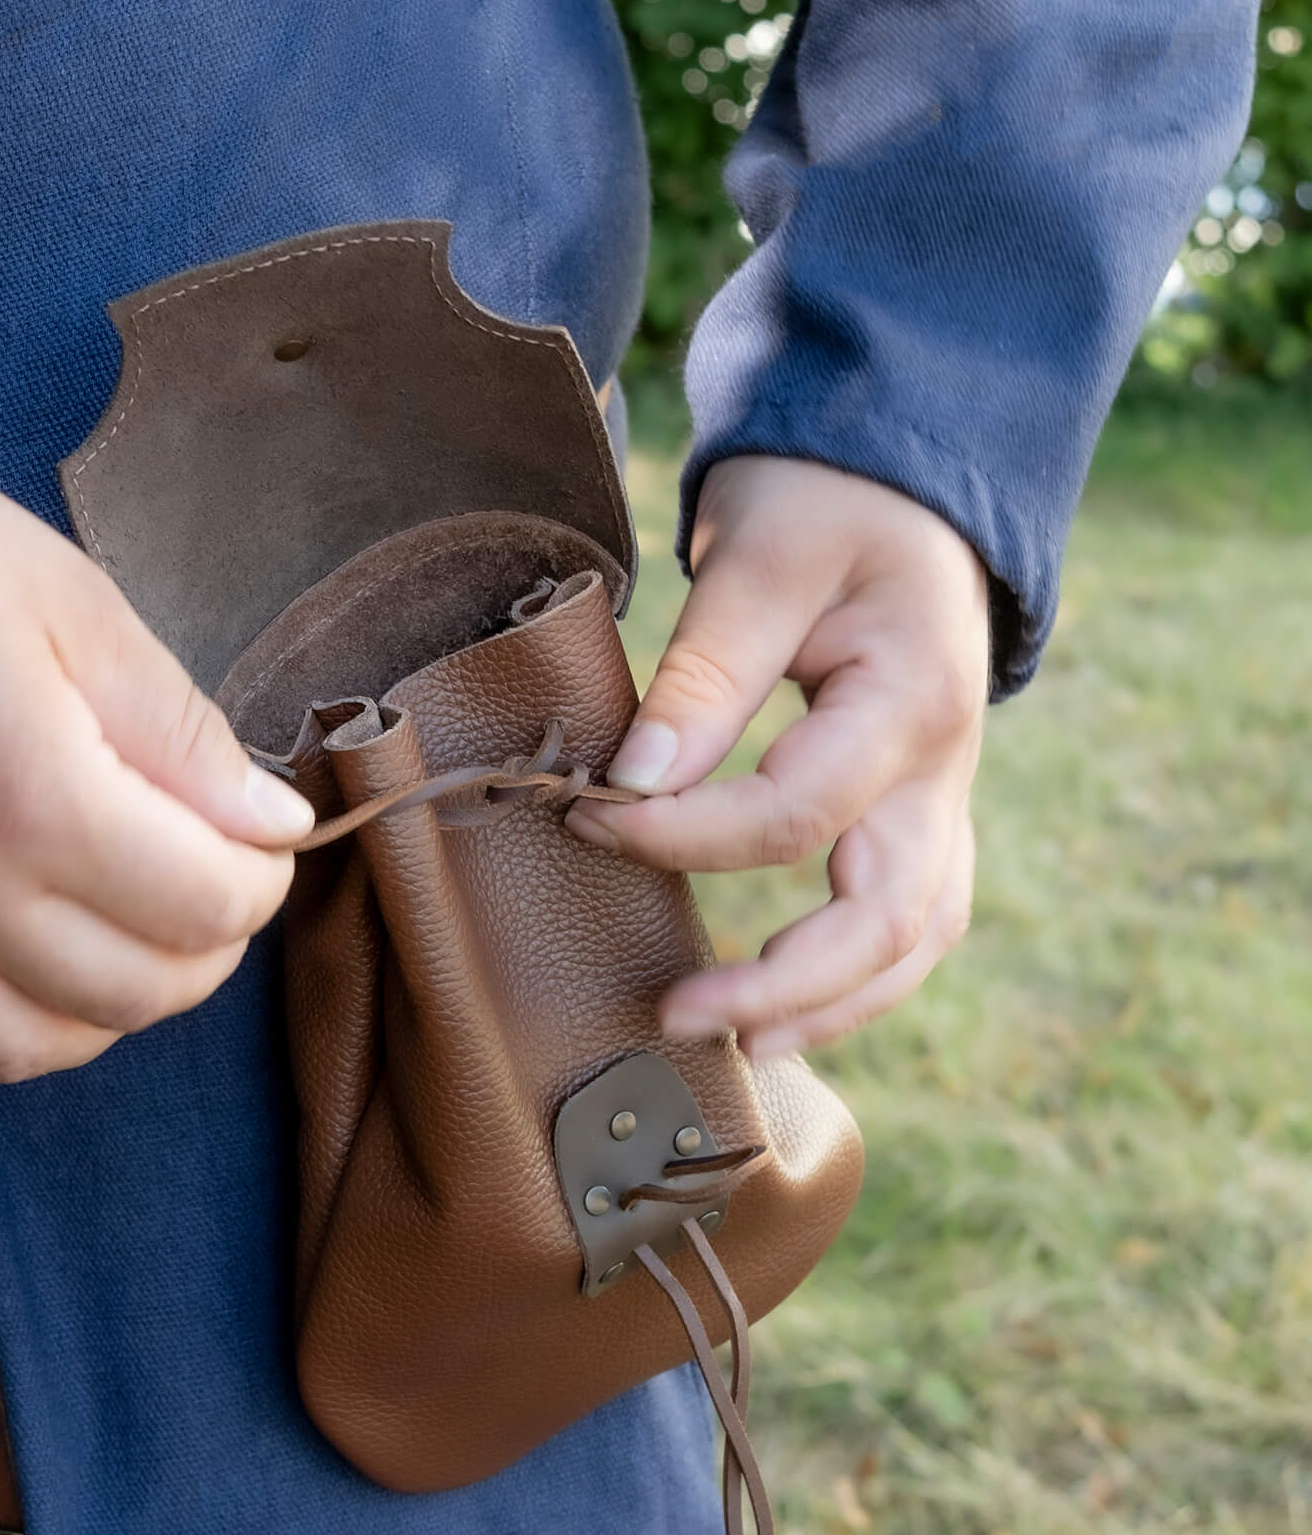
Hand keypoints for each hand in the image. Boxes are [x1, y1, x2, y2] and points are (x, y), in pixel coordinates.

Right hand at [0, 403, 313, 1079]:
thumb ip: (182, 731)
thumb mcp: (70, 604)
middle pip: (136, 993)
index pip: (204, 906)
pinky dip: (4, 1028)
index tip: (265, 840)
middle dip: (211, 948)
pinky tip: (33, 966)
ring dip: (115, 1007)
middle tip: (219, 885)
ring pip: (33, 1047)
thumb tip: (271, 823)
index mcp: (26, 791)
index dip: (263, 881)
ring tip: (139, 936)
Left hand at [566, 455, 987, 1057]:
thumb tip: (635, 785)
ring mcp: (944, 801)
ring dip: (829, 1007)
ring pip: (915, 942)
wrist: (900, 488)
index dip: (685, 835)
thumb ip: (706, 675)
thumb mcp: (761, 560)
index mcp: (913, 699)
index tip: (589, 814)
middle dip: (783, 985)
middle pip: (890, 919)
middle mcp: (945, 770)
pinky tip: (786, 1013)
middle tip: (675, 1011)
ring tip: (737, 1046)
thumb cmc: (826, 507)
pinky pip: (910, 923)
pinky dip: (855, 982)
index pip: (796, 812)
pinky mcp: (922, 815)